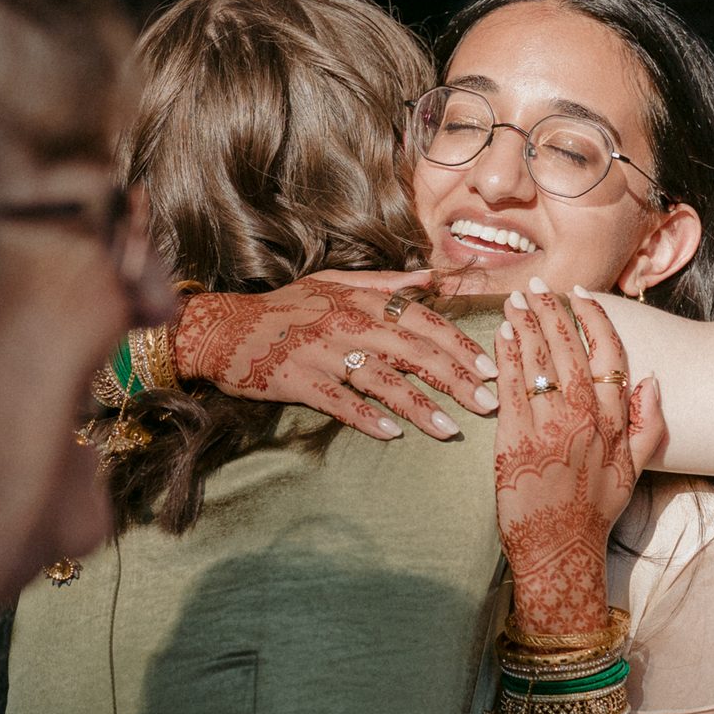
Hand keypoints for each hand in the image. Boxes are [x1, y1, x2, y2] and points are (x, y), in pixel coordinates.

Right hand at [171, 269, 499, 440]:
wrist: (225, 328)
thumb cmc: (285, 308)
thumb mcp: (334, 283)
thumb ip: (385, 284)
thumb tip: (428, 278)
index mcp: (361, 300)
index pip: (422, 321)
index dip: (459, 345)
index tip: (488, 368)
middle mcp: (348, 323)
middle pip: (413, 352)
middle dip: (455, 380)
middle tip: (487, 404)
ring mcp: (323, 352)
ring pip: (382, 380)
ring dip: (420, 407)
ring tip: (451, 430)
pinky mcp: (298, 379)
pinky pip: (339, 401)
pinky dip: (365, 418)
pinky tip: (391, 435)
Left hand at [496, 279, 663, 633]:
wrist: (560, 551)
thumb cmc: (595, 512)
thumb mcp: (635, 470)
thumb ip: (648, 423)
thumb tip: (652, 379)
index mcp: (614, 422)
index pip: (608, 354)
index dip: (594, 318)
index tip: (581, 294)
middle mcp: (585, 418)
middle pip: (570, 349)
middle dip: (554, 310)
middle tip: (540, 286)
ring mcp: (549, 427)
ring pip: (540, 361)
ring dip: (529, 323)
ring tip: (519, 299)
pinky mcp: (515, 439)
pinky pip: (511, 386)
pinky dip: (508, 356)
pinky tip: (504, 334)